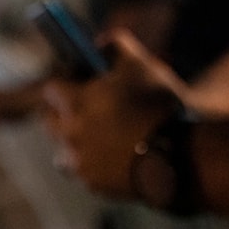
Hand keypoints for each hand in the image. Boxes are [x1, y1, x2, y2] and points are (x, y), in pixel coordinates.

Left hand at [41, 28, 185, 196]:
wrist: (178, 156)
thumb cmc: (158, 106)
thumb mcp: (141, 64)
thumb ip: (116, 46)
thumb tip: (100, 43)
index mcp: (74, 104)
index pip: (51, 90)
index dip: (65, 83)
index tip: (78, 81)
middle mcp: (70, 135)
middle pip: (50, 123)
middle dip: (62, 114)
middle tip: (83, 109)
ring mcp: (80, 164)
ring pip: (64, 154)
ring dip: (74, 145)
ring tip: (96, 140)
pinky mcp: (94, 185)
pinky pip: (86, 174)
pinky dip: (94, 167)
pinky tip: (113, 159)